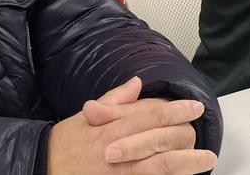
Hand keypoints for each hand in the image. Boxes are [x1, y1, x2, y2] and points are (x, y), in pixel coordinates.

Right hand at [47, 76, 217, 173]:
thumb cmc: (65, 143)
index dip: (176, 111)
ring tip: (206, 159)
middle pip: (160, 140)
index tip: (194, 107)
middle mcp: (117, 150)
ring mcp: (120, 173)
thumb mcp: (86, 117)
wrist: (43, 168)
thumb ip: (114, 101)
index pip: (150, 116)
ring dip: (187, 163)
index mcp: (111, 128)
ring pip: (161, 167)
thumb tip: (136, 84)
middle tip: (201, 129)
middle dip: (185, 134)